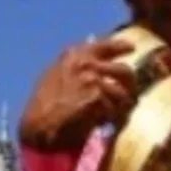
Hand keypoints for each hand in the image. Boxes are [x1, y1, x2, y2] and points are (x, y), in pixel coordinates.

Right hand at [17, 37, 140, 151]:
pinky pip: (114, 110)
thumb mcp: (55, 75)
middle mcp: (86, 63)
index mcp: (75, 55)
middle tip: (130, 96)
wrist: (38, 124)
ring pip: (121, 93)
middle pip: (123, 70)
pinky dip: (110, 120)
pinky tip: (103, 125)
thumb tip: (92, 53)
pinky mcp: (97, 99)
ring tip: (116, 116)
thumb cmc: (42, 104)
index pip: (106, 45)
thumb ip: (75, 65)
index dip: (121, 46)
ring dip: (121, 107)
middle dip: (130, 85)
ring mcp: (93, 80)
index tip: (131, 48)